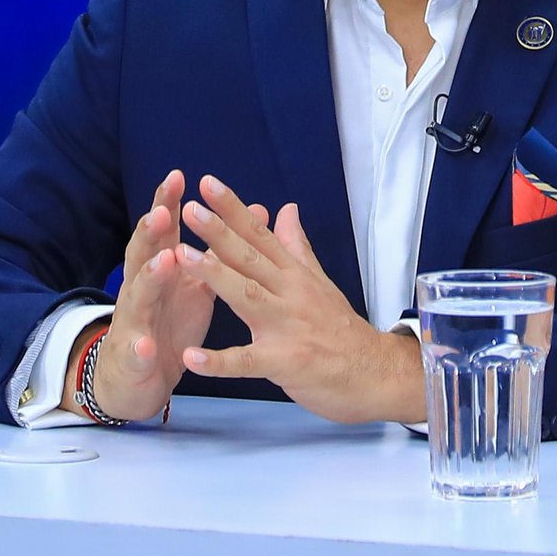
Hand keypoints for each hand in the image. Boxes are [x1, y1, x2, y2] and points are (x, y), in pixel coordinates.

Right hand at [71, 170, 258, 421]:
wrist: (137, 374)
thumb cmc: (169, 319)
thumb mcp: (195, 281)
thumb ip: (216, 248)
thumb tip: (251, 210)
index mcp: (161, 266)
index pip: (163, 229)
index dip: (168, 203)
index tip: (178, 176)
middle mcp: (142, 287)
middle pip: (142, 253)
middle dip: (152, 231)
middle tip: (163, 212)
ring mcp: (135, 321)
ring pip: (138, 296)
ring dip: (149, 278)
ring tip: (164, 261)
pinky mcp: (134, 357)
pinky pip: (137, 352)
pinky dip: (140, 347)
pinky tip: (145, 344)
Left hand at [178, 175, 424, 424]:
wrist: (374, 372)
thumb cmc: (340, 329)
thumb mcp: (319, 282)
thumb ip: (296, 246)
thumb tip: (287, 207)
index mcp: (294, 274)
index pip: (260, 234)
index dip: (233, 209)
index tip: (206, 183)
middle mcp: (290, 293)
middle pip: (250, 258)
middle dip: (218, 232)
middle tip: (188, 208)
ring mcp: (287, 326)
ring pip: (246, 297)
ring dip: (214, 275)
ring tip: (182, 257)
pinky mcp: (283, 362)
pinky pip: (246, 362)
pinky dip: (218, 361)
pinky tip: (191, 356)